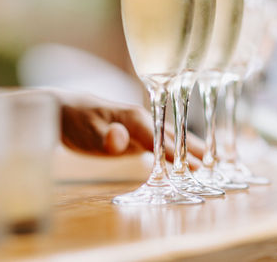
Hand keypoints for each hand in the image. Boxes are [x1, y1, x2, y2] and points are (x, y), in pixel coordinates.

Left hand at [51, 89, 203, 163]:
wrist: (63, 109)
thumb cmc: (75, 120)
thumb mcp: (86, 132)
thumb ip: (106, 137)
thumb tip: (121, 139)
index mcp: (134, 118)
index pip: (161, 139)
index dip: (177, 153)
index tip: (196, 166)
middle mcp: (142, 120)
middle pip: (172, 135)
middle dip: (192, 149)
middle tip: (214, 165)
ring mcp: (140, 126)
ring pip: (169, 137)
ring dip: (188, 148)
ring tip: (208, 160)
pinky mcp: (136, 134)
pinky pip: (160, 142)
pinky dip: (174, 149)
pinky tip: (182, 159)